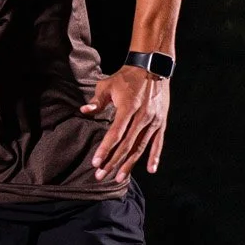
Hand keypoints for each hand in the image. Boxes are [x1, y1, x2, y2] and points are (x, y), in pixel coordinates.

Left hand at [83, 65, 169, 182]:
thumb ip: (97, 101)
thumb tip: (84, 110)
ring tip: (118, 178)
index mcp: (128, 107)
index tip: (95, 162)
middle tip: (100, 175)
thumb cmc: (127, 77)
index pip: (115, 133)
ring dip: (129, 164)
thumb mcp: (108, 85)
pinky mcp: (161, 122)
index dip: (105, 149)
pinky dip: (154, 156)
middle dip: (112, 162)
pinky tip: (150, 170)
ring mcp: (153, 120)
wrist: (152, 66)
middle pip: (126, 145)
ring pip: (140, 147)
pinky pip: (158, 142)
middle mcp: (142, 116)